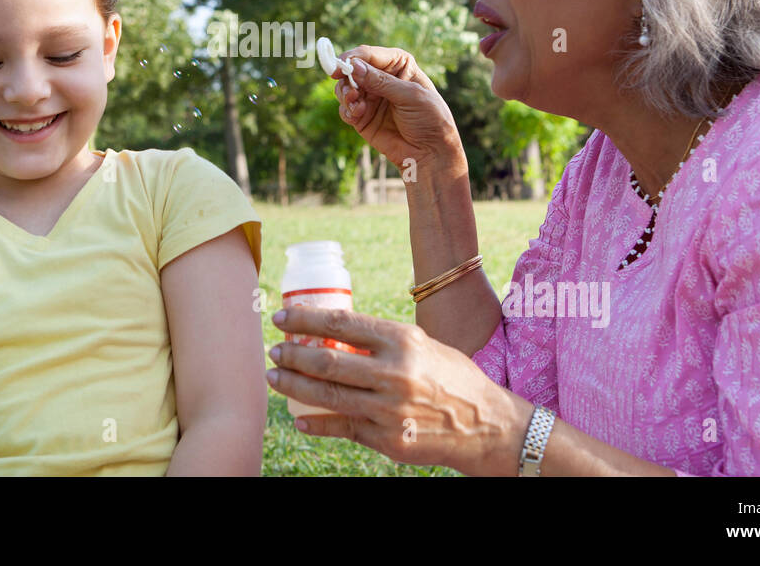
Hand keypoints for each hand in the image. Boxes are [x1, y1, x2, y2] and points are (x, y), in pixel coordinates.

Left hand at [266, 305, 518, 473]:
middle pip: (327, 361)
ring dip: (293, 385)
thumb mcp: (423, 345)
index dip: (305, 320)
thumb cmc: (451, 377)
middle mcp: (395, 374)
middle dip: (292, 355)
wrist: (485, 425)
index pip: (342, 324)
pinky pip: (342, 428)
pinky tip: (299, 418)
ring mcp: (389, 410)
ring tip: (275, 377)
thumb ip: (384, 340)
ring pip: (327, 395)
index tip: (281, 318)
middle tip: (274, 350)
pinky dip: (316, 423)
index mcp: (403, 341)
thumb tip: (335, 330)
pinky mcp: (388, 440)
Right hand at [331, 45, 463, 171]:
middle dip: (346, 79)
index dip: (353, 58)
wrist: (431, 153)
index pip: (370, 54)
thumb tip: (354, 67)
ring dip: (346, 96)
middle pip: (352, 70)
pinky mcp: (362, 117)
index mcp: (398, 66)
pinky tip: (358, 116)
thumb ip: (381, 82)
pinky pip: (345, 109)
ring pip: (345, 88)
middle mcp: (382, 78)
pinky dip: (347, 111)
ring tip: (356, 106)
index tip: (341, 67)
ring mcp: (371, 98)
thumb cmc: (430, 119)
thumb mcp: (410, 96)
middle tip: (350, 92)